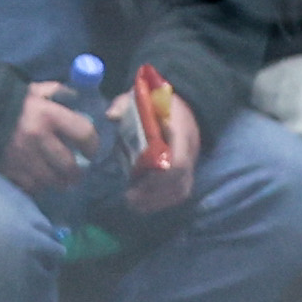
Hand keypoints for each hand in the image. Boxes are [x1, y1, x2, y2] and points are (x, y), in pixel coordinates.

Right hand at [0, 82, 100, 192]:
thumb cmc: (8, 101)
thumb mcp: (34, 91)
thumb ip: (58, 93)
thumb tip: (78, 98)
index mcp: (48, 115)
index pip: (85, 135)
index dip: (92, 146)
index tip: (89, 151)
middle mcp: (37, 137)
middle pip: (70, 166)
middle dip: (76, 172)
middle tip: (75, 172)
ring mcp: (22, 156)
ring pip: (52, 181)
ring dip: (58, 182)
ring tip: (58, 178)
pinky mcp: (8, 170)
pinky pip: (32, 187)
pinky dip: (37, 186)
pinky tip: (37, 179)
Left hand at [122, 87, 200, 212]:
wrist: (183, 105)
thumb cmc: (158, 101)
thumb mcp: (139, 96)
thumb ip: (124, 104)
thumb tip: (110, 116)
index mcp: (181, 132)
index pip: (178, 162)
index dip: (160, 177)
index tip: (136, 182)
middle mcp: (190, 151)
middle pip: (179, 182)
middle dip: (154, 194)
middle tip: (129, 200)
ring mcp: (192, 162)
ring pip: (181, 190)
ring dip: (159, 201)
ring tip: (135, 206)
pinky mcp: (187, 171)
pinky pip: (180, 192)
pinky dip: (163, 200)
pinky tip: (145, 203)